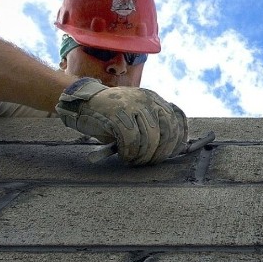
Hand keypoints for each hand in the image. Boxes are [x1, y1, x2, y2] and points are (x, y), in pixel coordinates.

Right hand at [55, 78, 186, 164]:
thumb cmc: (111, 116)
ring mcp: (133, 105)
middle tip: (149, 162)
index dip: (179, 139)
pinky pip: (132, 139)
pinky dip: (130, 153)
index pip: (177, 118)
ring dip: (144, 155)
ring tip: (134, 161)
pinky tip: (124, 156)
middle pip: (167, 130)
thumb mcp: (136, 116)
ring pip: (151, 137)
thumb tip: (173, 149)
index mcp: (154, 99)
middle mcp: (147, 99)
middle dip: (161, 152)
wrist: (83, 103)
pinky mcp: (118, 113)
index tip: (173, 153)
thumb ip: (154, 126)